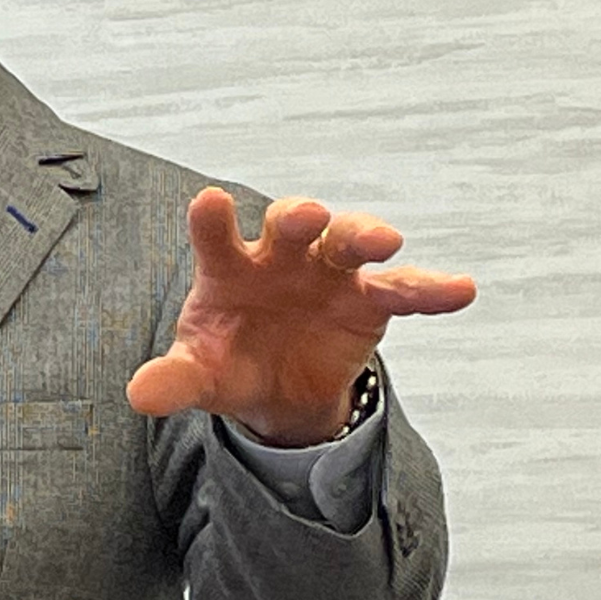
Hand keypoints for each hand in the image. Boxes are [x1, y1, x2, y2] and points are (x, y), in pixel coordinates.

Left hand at [126, 188, 476, 446]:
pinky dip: (431, 288)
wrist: (277, 387)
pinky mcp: (370, 299)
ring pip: (348, 243)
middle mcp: (281, 257)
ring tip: (383, 241)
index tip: (211, 203)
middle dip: (298, 217)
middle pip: (291, 226)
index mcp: (229, 267)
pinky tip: (461, 289)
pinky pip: (403, 290)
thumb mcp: (201, 376)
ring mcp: (328, 273)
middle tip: (307, 216)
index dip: (214, 220)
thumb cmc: (229, 361)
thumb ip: (174, 380)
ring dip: (364, 236)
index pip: (217, 235)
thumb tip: (140, 396)